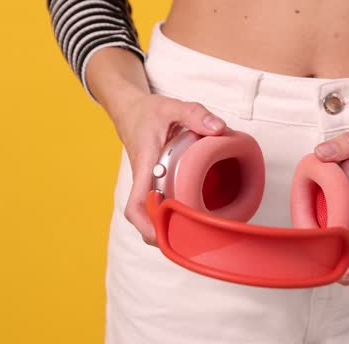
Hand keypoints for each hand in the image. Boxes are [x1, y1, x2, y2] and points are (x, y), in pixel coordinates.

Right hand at [110, 93, 227, 244]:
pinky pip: (159, 202)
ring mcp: (148, 182)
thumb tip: (218, 129)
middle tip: (191, 242)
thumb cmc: (149, 111)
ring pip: (152, 212)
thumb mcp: (173, 106)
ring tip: (197, 235)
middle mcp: (144, 178)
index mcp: (146, 165)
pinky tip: (193, 216)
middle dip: (162, 234)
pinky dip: (172, 213)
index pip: (136, 203)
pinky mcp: (154, 181)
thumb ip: (195, 114)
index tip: (164, 235)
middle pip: (144, 217)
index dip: (146, 224)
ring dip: (168, 225)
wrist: (130, 109)